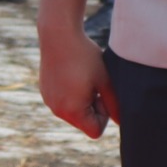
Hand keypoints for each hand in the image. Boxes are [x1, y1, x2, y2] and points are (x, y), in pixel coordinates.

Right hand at [38, 18, 118, 138]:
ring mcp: (49, 101)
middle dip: (92, 108)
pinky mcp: (45, 91)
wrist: (58, 35)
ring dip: (81, 101)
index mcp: (72, 111)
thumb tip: (121, 123)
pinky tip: (72, 73)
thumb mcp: (105, 81)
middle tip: (93, 84)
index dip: (103, 115)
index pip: (95, 131)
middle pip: (83, 123)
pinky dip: (70, 94)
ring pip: (73, 112)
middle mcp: (57, 110)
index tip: (100, 94)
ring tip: (82, 78)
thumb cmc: (85, 57)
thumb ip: (115, 105)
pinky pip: (62, 102)